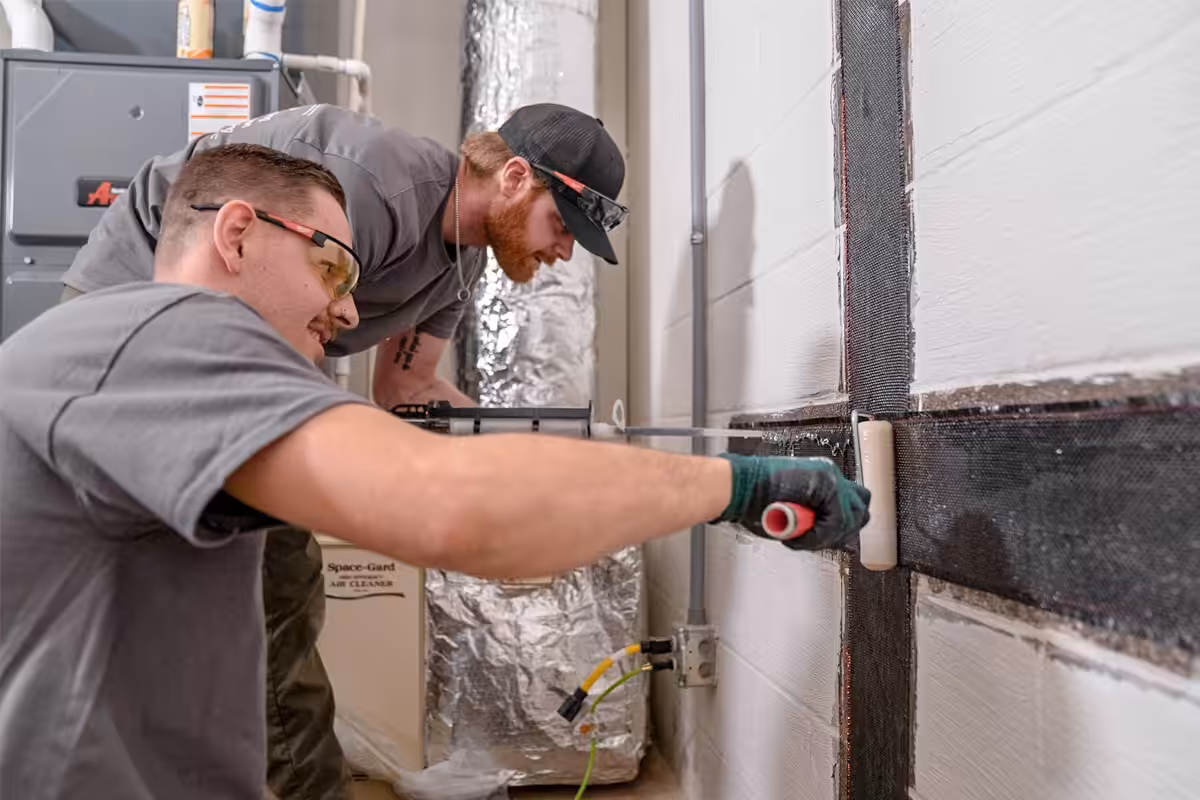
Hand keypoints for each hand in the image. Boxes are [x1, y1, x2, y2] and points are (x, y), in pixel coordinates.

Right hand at [715, 454, 870, 550]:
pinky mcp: (826, 483)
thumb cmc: (754, 501)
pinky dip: (818, 536)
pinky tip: (798, 536)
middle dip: (843, 531)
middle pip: (860, 508)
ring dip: (830, 534)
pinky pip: (836, 521)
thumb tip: (836, 541)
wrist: (739, 487)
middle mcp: (830, 476)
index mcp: (823, 481)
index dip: (843, 527)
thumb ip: (816, 525)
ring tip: (805, 538)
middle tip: (819, 540)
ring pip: (852, 516)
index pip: (851, 505)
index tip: (830, 541)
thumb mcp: (791, 517)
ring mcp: (830, 477)